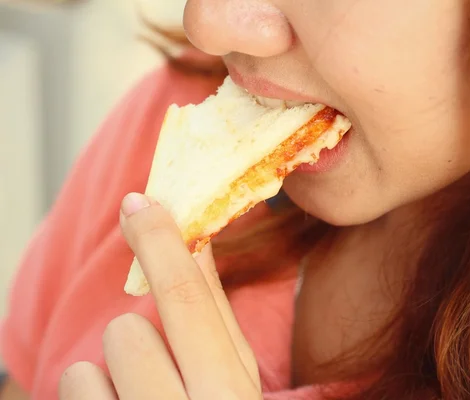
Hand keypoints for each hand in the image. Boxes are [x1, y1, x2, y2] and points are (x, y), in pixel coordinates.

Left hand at [59, 193, 261, 399]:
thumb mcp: (233, 377)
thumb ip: (214, 314)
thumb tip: (197, 243)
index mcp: (227, 393)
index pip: (188, 301)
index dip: (161, 244)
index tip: (139, 204)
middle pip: (128, 331)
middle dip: (137, 338)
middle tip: (154, 370)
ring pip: (88, 365)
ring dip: (110, 373)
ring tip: (137, 396)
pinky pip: (72, 388)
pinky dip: (89, 396)